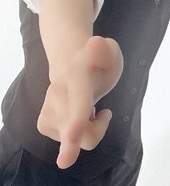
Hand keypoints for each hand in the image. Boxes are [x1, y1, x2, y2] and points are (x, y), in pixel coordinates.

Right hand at [37, 36, 123, 168]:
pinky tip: (83, 119)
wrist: (71, 64)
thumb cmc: (97, 63)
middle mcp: (57, 94)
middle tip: (101, 120)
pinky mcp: (44, 124)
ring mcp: (48, 109)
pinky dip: (81, 135)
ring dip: (93, 129)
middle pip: (76, 129)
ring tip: (96, 110)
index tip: (72, 137)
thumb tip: (95, 43)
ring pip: (76, 139)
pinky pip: (69, 142)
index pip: (77, 100)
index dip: (76, 121)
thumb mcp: (110, 52)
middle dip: (85, 138)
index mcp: (77, 77)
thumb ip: (105, 50)